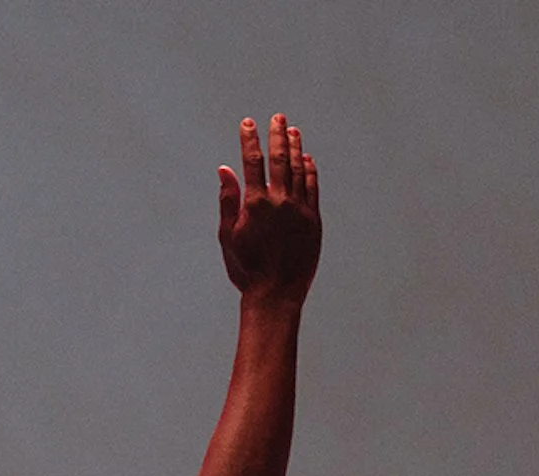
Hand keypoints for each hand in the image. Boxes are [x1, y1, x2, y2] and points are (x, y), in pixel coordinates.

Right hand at [216, 114, 319, 303]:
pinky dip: (309, 171)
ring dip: (295, 148)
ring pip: (298, 169)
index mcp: (255, 205)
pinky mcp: (314, 220)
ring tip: (292, 130)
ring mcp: (299, 209)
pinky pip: (313, 188)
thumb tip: (224, 170)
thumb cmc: (246, 269)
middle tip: (277, 117)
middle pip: (279, 159)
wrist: (276, 294)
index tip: (248, 123)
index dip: (250, 140)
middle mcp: (279, 202)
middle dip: (277, 135)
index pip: (252, 162)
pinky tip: (306, 159)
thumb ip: (227, 200)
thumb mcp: (228, 236)